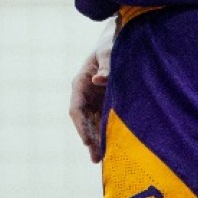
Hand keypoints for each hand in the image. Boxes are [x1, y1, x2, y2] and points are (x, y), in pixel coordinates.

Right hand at [69, 27, 115, 162]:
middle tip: (96, 158)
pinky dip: (106, 133)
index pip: (76, 110)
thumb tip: (98, 80)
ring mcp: (95, 99)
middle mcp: (85, 94)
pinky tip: (113, 147)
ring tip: (101, 160)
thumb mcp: (109, 52)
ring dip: (97, 140)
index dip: (81, 127)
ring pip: (93, 123)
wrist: (121, 37)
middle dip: (89, 139)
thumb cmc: (112, 44)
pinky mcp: (106, 101)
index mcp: (80, 83)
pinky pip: (104, 119)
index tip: (88, 142)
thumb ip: (106, 65)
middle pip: (84, 121)